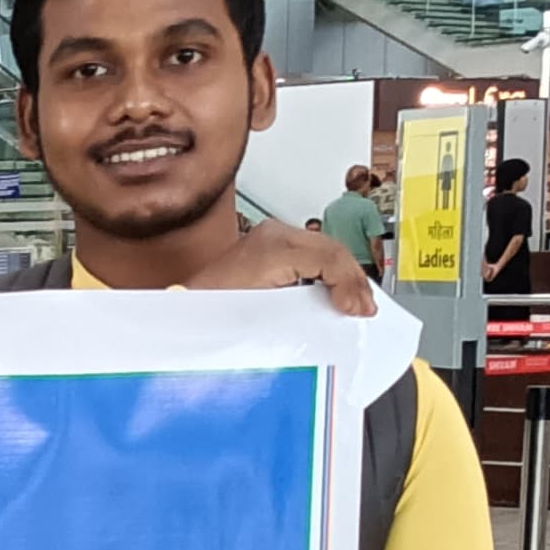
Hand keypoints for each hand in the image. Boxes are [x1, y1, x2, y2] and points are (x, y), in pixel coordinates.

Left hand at [193, 217, 377, 319]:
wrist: (185, 306)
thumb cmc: (211, 311)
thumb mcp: (265, 314)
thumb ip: (306, 310)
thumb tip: (340, 312)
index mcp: (274, 247)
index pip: (329, 257)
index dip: (349, 284)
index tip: (358, 310)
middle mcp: (274, 235)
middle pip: (332, 250)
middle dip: (354, 280)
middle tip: (365, 309)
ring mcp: (272, 237)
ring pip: (325, 250)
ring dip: (344, 277)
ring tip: (356, 303)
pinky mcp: (270, 246)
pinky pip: (311, 254)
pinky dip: (328, 274)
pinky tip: (336, 294)